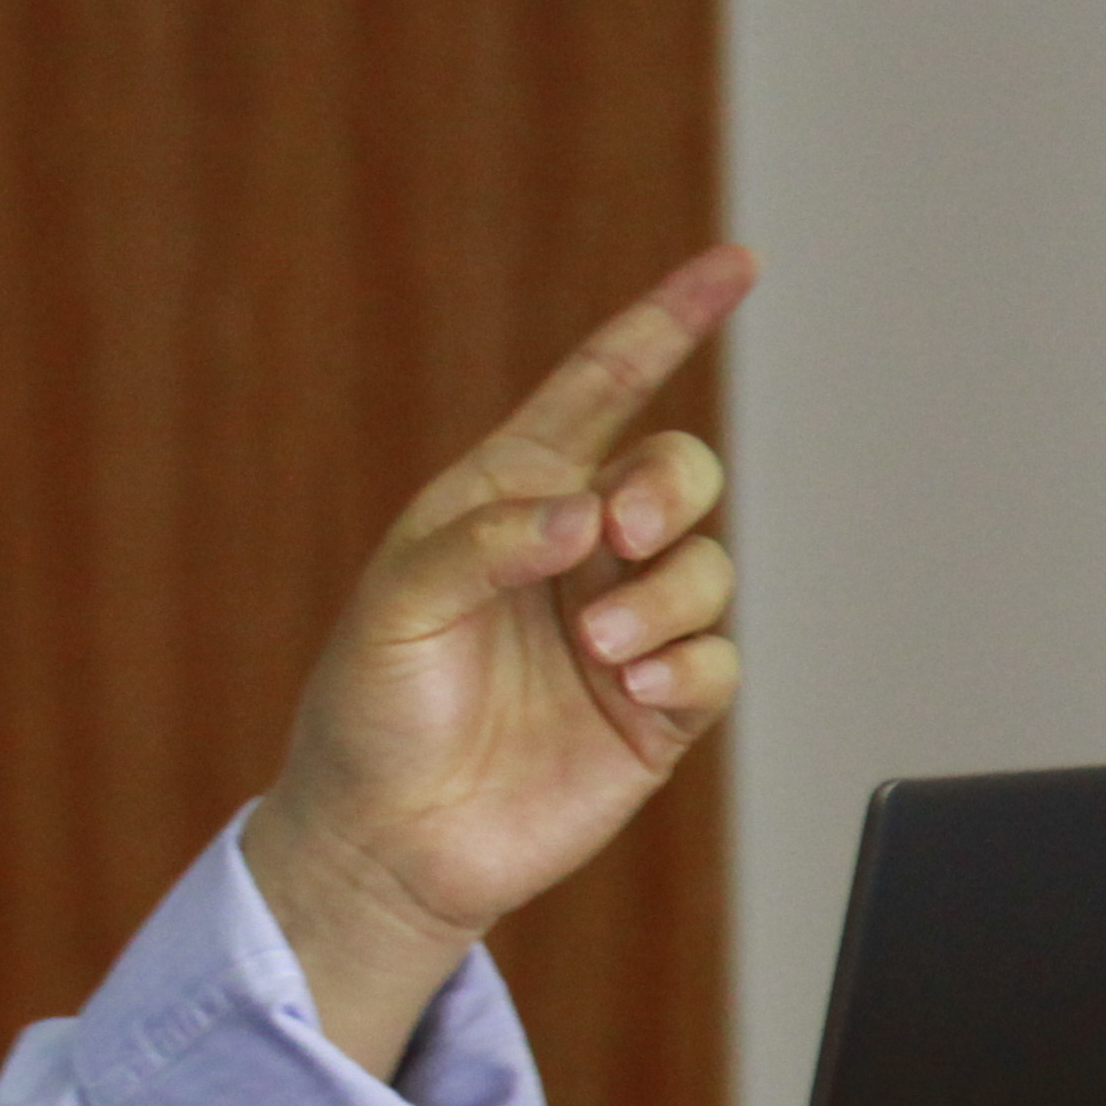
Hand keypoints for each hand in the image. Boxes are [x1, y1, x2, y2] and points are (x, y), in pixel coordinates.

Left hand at [240, 247, 756, 1074]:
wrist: (385, 842)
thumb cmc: (372, 711)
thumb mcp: (395, 609)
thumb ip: (484, 546)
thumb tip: (586, 513)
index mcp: (509, 498)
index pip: (601, 389)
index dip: (666, 323)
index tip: (733, 264)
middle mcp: (577, 553)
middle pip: (678, 472)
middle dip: (668, 488)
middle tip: (620, 536)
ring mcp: (622, 629)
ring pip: (706, 567)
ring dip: (664, 599)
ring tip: (599, 654)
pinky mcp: (655, 709)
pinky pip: (716, 663)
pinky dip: (685, 670)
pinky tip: (630, 696)